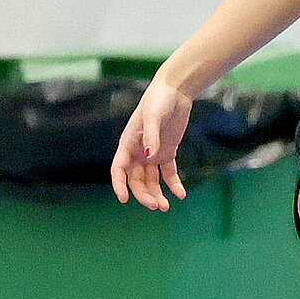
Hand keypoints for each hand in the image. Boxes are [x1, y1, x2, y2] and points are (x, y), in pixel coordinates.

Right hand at [110, 77, 193, 209]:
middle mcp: (138, 151)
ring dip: (157, 194)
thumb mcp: (153, 117)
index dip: (119, 185)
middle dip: (144, 194)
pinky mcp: (167, 152)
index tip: (124, 199)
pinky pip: (168, 173)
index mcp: (128, 143)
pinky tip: (181, 194)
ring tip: (166, 207)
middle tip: (157, 206)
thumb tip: (149, 156)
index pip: (119, 169)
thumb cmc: (159, 100)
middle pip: (136, 179)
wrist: (175, 92)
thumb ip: (151, 136)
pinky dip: (174, 184)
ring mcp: (152, 153)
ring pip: (152, 180)